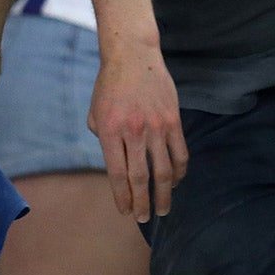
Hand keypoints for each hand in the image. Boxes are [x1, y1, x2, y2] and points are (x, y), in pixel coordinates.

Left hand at [88, 42, 186, 222]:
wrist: (133, 56)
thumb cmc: (109, 85)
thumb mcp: (95, 113)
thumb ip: (103, 139)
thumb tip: (116, 162)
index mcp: (110, 132)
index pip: (117, 174)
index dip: (123, 197)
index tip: (126, 212)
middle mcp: (133, 132)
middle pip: (141, 177)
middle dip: (143, 202)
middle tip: (146, 217)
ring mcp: (156, 126)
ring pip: (163, 169)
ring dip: (165, 193)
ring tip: (164, 207)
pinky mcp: (173, 120)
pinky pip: (180, 152)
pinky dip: (180, 170)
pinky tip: (177, 180)